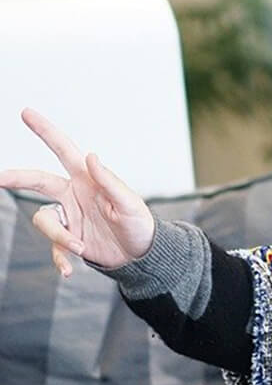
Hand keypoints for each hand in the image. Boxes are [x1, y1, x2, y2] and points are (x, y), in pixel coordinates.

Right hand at [0, 108, 156, 276]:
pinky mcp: (68, 238)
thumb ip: (110, 181)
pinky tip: (68, 271)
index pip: (64, 150)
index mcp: (88, 179)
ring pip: (44, 221)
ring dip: (59, 237)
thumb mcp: (129, 204)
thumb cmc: (140, 224)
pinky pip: (53, 248)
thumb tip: (92, 156)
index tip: (26, 113)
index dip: (46, 131)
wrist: (141, 255)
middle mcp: (74, 194)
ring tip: (81, 248)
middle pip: (37, 181)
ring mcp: (69, 217)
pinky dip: (59, 259)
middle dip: (16, 178)